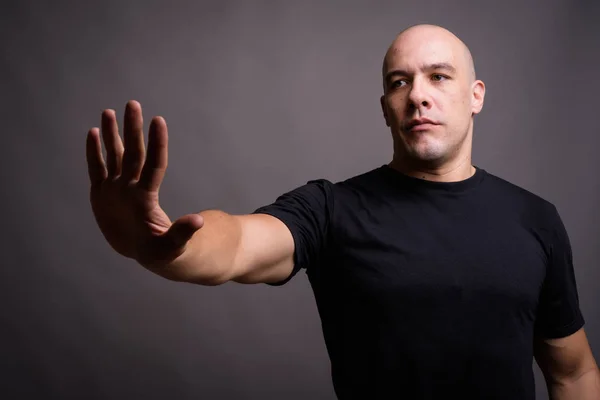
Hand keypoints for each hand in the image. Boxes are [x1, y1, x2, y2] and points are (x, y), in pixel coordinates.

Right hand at [86, 101, 203, 267]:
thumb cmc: (163, 251)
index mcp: (146, 198)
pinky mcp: (102, 195)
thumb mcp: (172, 245)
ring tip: (110, 111)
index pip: (153, 164)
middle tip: (133, 103)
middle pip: (133, 153)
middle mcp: (131, 188)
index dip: (156, 143)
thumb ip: (182, 232)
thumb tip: (199, 221)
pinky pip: (96, 169)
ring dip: (112, 134)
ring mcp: (117, 189)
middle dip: (132, 129)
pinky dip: (94, 152)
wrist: (146, 253)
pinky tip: (93, 132)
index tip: (158, 120)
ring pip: (114, 156)